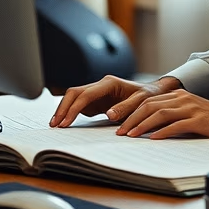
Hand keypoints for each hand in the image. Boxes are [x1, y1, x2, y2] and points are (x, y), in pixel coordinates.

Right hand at [50, 75, 182, 127]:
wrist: (153, 93)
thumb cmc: (149, 96)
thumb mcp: (142, 102)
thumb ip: (127, 107)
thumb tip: (109, 114)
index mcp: (109, 83)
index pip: (85, 94)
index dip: (73, 108)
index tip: (65, 122)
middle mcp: (100, 85)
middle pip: (74, 93)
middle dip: (63, 108)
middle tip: (54, 125)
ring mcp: (97, 92)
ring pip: (74, 97)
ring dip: (64, 110)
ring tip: (55, 125)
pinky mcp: (96, 100)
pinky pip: (79, 105)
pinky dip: (70, 113)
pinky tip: (64, 123)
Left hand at [115, 90, 208, 141]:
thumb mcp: (189, 114)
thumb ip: (171, 117)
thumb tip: (149, 130)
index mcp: (178, 95)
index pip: (148, 101)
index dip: (131, 111)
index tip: (119, 123)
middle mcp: (182, 98)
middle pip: (149, 105)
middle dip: (131, 118)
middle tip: (119, 131)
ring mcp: (191, 108)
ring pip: (159, 113)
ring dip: (142, 125)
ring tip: (130, 135)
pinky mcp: (199, 120)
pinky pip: (176, 125)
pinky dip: (162, 132)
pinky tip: (152, 139)